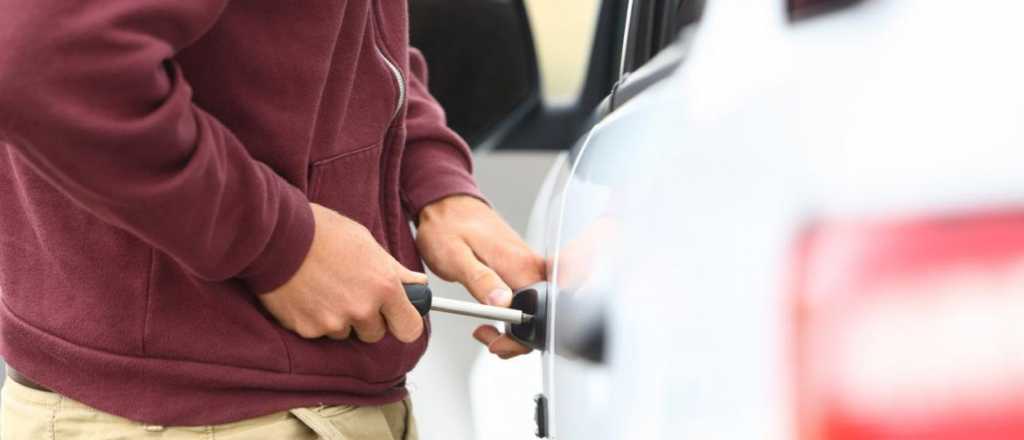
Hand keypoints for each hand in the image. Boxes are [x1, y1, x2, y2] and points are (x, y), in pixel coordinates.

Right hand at [259, 203, 425, 342]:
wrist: (276, 235)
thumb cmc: (321, 232)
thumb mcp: (367, 243)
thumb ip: (394, 270)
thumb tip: (417, 284)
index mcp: (384, 287)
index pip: (410, 328)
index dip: (403, 322)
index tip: (397, 316)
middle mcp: (362, 309)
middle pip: (375, 334)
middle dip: (368, 319)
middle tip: (351, 292)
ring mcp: (334, 322)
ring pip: (346, 333)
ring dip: (340, 318)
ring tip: (325, 288)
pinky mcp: (307, 329)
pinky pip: (319, 332)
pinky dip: (315, 319)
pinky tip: (308, 294)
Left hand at [416, 195, 544, 358]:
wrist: (446, 204)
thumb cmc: (447, 227)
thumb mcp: (456, 257)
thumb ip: (481, 280)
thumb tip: (503, 304)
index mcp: (519, 264)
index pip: (538, 312)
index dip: (520, 337)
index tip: (497, 341)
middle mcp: (530, 264)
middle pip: (542, 315)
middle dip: (518, 338)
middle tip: (487, 337)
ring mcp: (528, 265)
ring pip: (536, 309)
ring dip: (514, 329)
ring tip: (485, 329)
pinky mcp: (521, 267)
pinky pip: (528, 297)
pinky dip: (512, 313)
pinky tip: (493, 313)